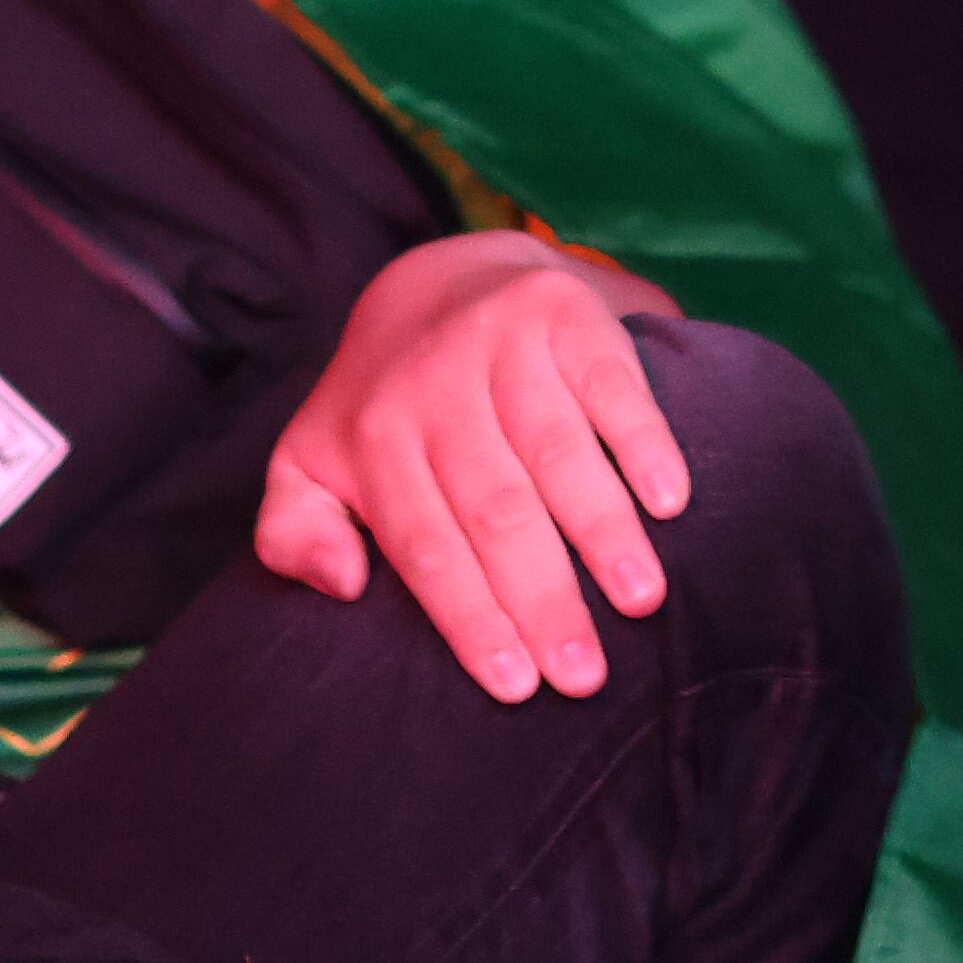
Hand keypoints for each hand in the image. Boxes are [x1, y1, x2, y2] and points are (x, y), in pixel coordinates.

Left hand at [256, 234, 687, 701]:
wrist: (437, 277)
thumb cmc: (382, 408)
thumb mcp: (309, 465)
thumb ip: (293, 533)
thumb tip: (341, 585)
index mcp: (372, 437)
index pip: (425, 545)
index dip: (472, 618)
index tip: (516, 685)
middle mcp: (435, 384)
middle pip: (496, 509)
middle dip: (544, 597)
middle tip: (586, 673)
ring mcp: (502, 341)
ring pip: (556, 450)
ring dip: (603, 532)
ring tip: (640, 601)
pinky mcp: (562, 309)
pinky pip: (610, 382)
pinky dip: (642, 441)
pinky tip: (668, 502)